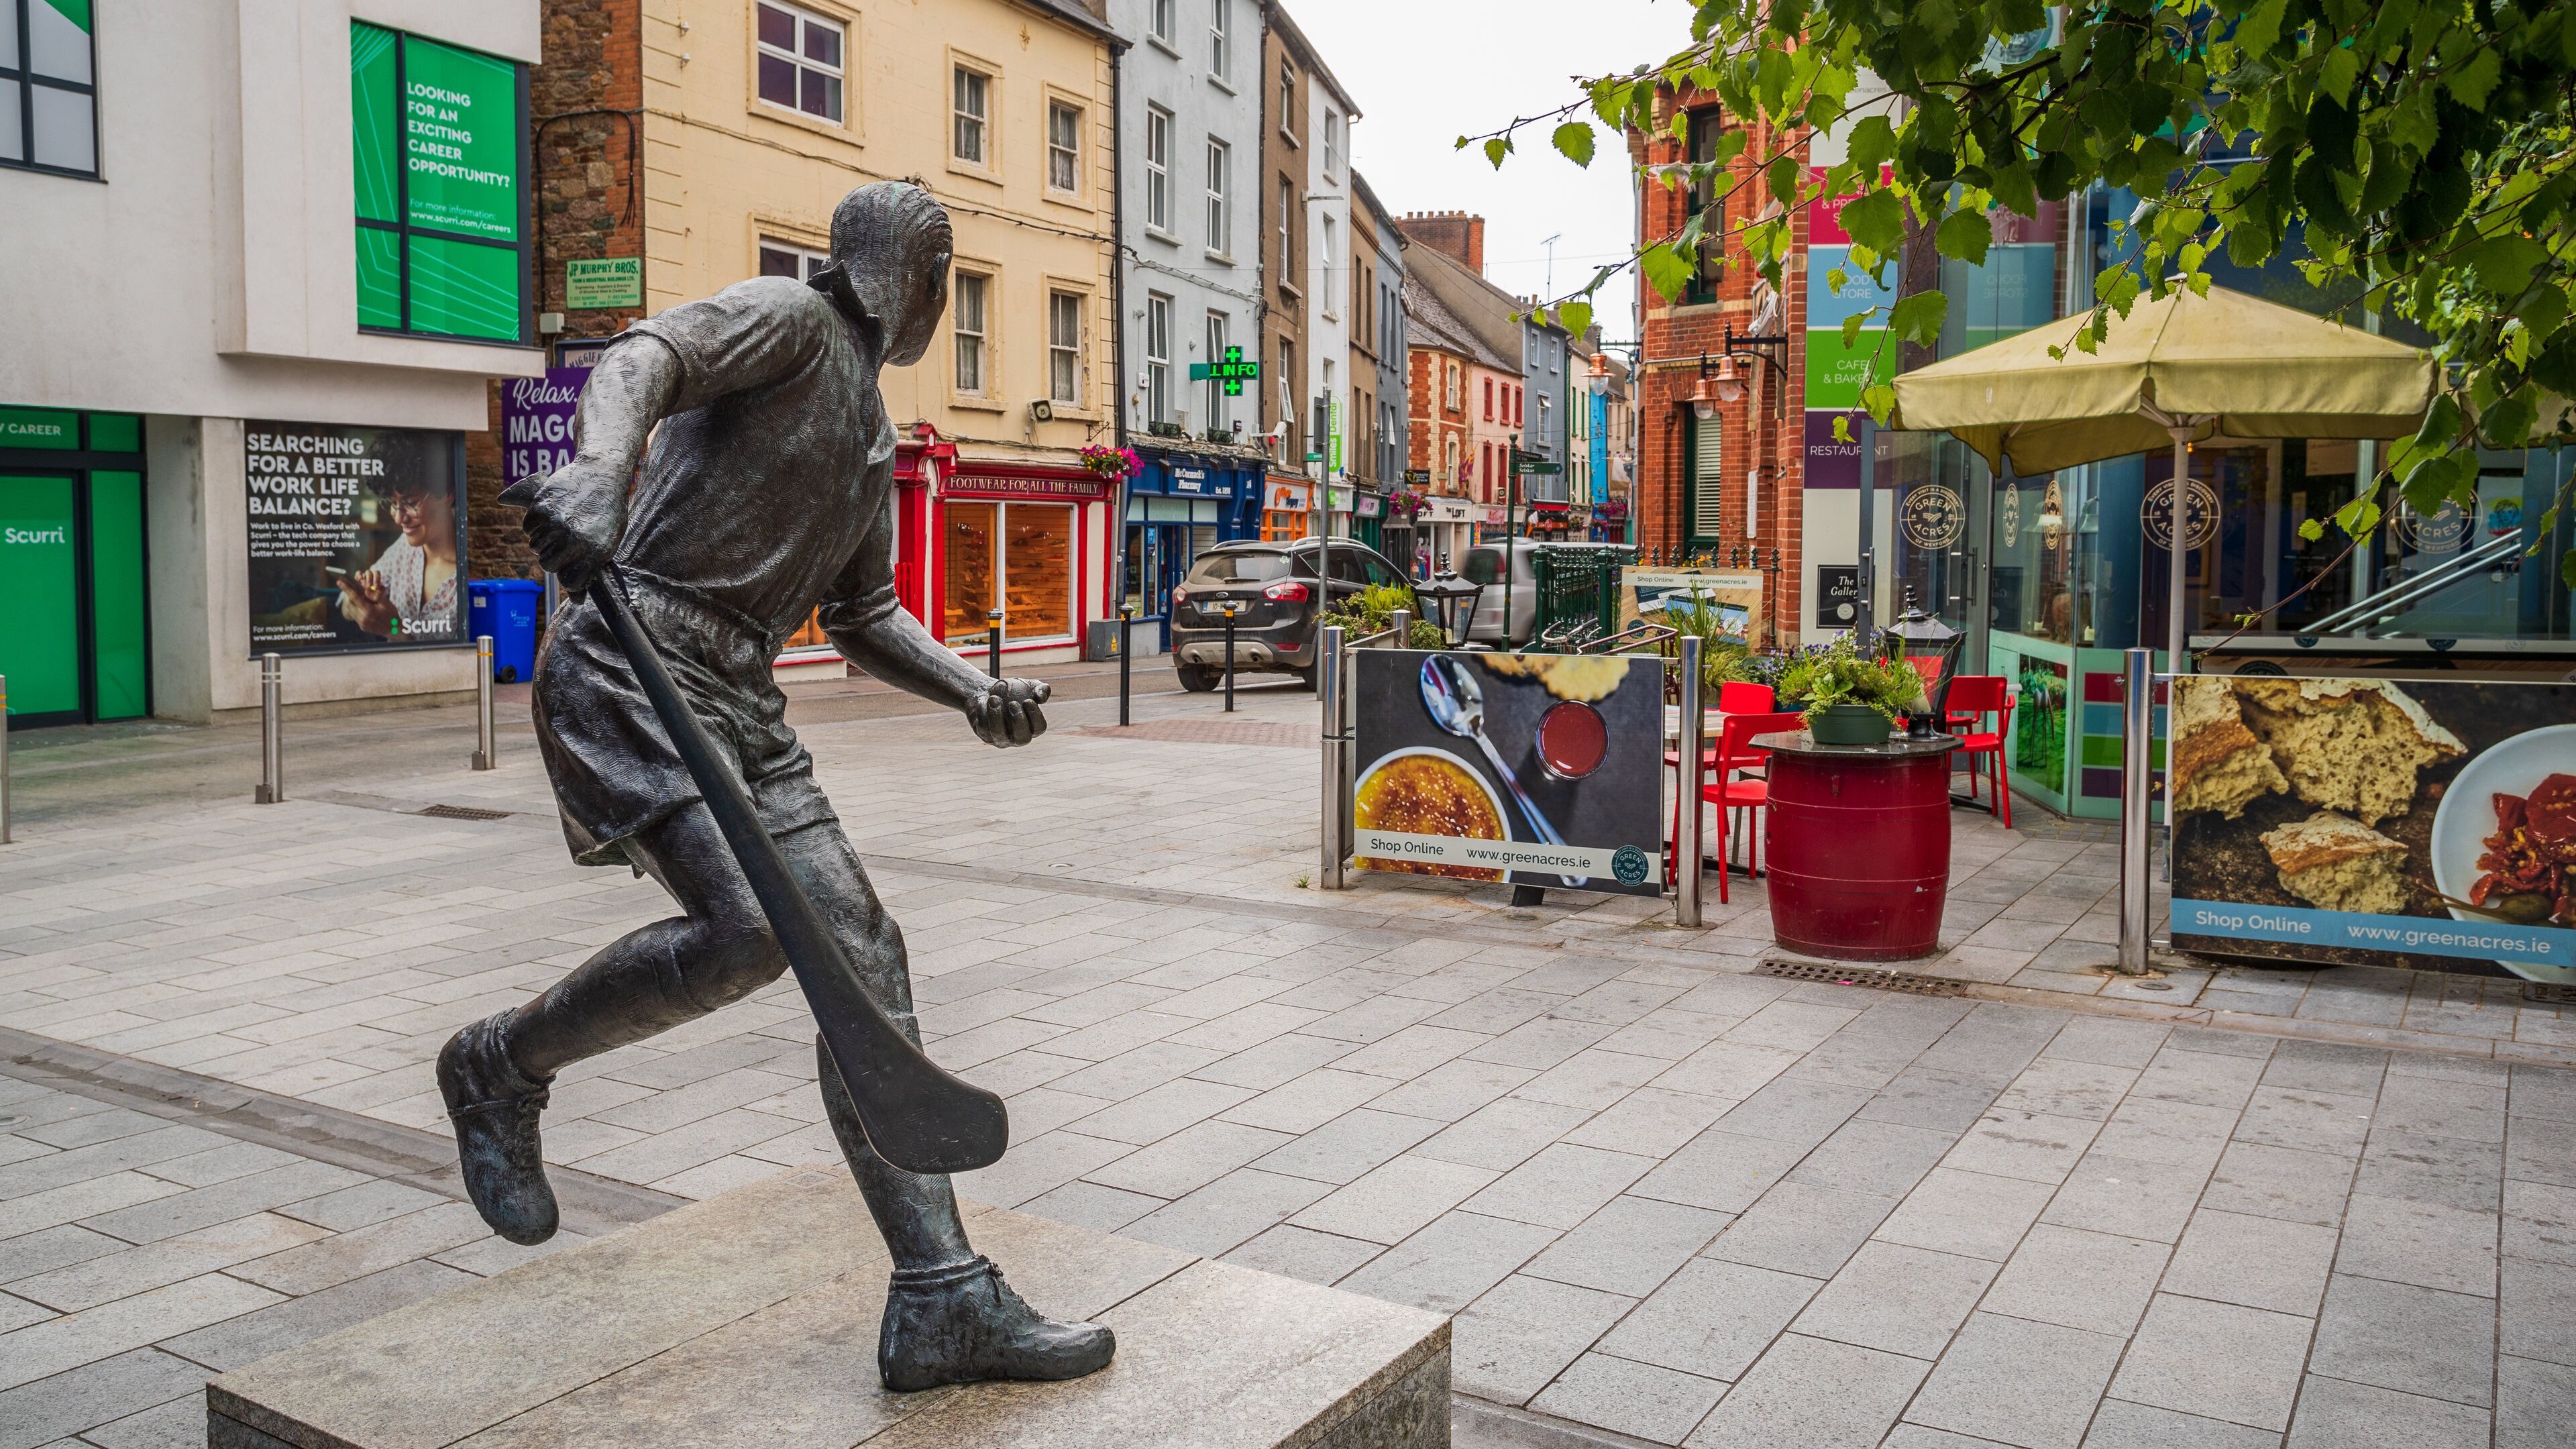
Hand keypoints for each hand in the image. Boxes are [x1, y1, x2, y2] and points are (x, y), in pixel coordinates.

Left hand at [338, 572, 394, 634]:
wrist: (395, 629)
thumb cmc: (391, 614)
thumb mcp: (386, 603)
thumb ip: (375, 595)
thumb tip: (365, 590)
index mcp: (369, 611)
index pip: (354, 597)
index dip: (346, 589)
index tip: (339, 582)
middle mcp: (363, 618)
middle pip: (350, 603)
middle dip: (349, 596)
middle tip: (352, 590)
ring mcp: (362, 623)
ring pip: (351, 610)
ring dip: (353, 603)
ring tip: (359, 599)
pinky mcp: (362, 626)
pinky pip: (355, 616)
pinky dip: (357, 609)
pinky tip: (363, 607)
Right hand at [500, 462, 627, 592]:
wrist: (602, 474)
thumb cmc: (608, 512)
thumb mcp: (608, 542)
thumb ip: (591, 569)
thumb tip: (578, 600)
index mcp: (594, 550)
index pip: (570, 581)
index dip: (570, 579)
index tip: (573, 571)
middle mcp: (573, 537)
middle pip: (547, 565)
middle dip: (553, 559)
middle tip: (563, 546)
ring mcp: (555, 521)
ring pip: (535, 547)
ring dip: (543, 541)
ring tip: (560, 527)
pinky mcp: (541, 506)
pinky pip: (527, 528)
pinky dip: (534, 526)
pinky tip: (550, 517)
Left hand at [966, 677, 1049, 747]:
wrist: (987, 691)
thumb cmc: (1012, 691)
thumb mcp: (1029, 685)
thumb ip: (1041, 688)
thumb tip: (1041, 697)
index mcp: (1032, 727)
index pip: (1039, 728)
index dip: (1035, 716)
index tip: (1027, 700)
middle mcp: (1017, 737)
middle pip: (1022, 739)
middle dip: (1018, 721)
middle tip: (1012, 703)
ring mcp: (1000, 738)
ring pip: (999, 734)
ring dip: (997, 716)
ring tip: (993, 698)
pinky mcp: (985, 735)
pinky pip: (983, 728)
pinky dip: (983, 713)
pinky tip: (983, 700)